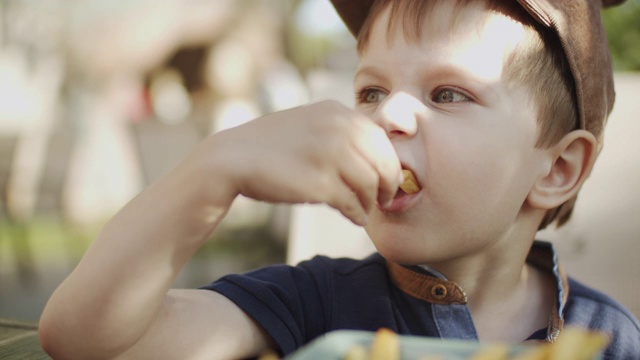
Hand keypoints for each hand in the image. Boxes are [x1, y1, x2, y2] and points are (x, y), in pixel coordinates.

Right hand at [213, 100, 401, 224]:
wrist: (232, 159)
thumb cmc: (271, 146)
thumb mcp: (309, 123)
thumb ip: (340, 132)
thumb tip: (375, 153)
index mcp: (336, 111)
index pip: (380, 138)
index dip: (390, 162)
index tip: (388, 179)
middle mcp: (337, 128)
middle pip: (382, 161)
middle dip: (389, 184)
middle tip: (386, 199)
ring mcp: (329, 155)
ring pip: (370, 184)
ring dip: (372, 202)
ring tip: (366, 211)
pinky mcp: (319, 183)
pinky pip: (352, 203)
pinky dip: (358, 214)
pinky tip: (354, 218)